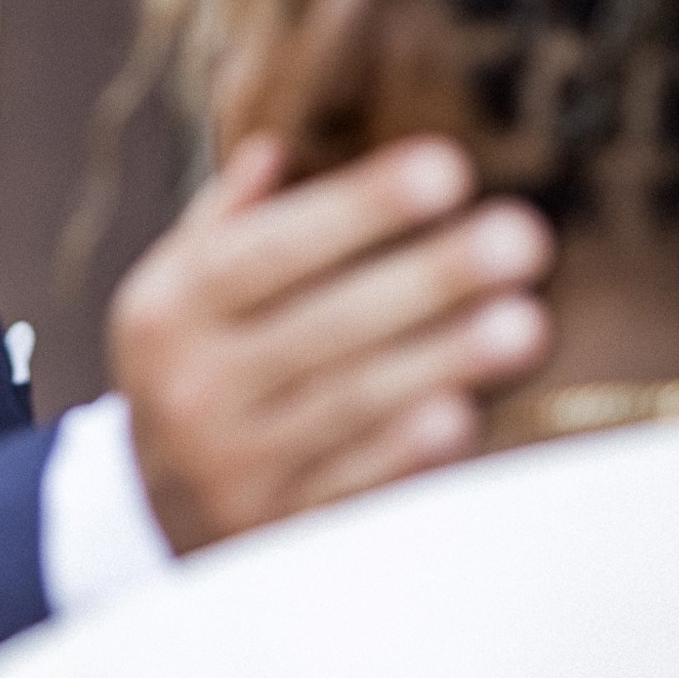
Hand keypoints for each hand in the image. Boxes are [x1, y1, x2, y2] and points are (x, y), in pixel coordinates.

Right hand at [109, 133, 552, 554]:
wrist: (153, 515)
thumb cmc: (193, 365)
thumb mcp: (178, 292)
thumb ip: (226, 219)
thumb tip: (280, 143)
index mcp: (166, 312)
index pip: (268, 248)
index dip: (359, 208)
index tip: (448, 168)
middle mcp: (191, 388)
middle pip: (321, 326)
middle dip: (427, 279)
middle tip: (521, 237)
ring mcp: (233, 468)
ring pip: (346, 406)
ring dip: (440, 362)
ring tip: (525, 321)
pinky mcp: (275, 535)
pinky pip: (348, 488)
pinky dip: (404, 453)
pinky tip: (465, 413)